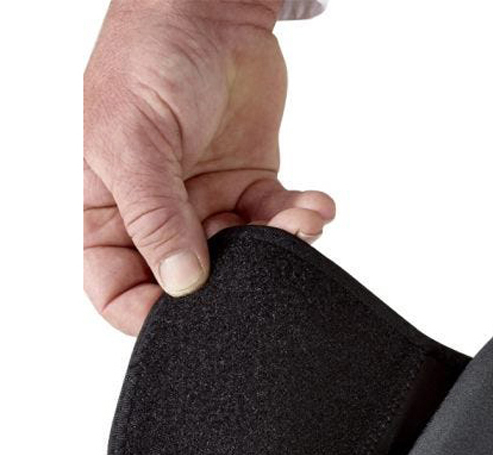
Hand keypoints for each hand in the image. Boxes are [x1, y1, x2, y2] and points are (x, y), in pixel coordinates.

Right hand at [84, 0, 335, 333]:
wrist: (210, 7)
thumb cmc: (150, 55)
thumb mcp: (134, 137)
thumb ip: (156, 214)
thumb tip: (182, 282)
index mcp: (108, 207)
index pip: (116, 286)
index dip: (145, 314)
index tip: (188, 317)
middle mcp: (158, 214)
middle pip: (189, 282)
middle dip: (232, 282)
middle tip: (262, 267)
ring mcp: (207, 203)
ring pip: (245, 258)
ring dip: (280, 246)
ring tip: (300, 219)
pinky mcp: (252, 187)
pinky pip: (279, 224)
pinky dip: (304, 220)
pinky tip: (315, 202)